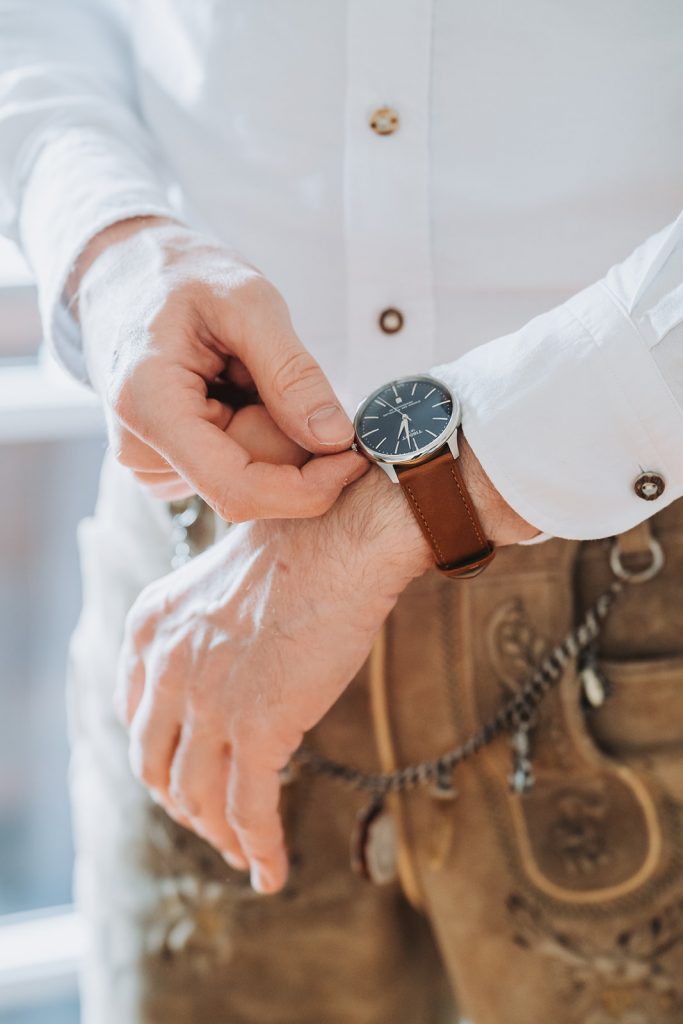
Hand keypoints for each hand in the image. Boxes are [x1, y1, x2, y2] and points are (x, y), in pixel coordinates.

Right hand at [69, 216, 366, 516]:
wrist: (128, 273)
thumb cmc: (180, 276)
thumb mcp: (248, 301)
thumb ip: (292, 372)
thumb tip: (334, 439)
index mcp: (149, 407)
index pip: (238, 489)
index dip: (307, 487)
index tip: (353, 457)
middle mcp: (142, 450)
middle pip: (253, 482)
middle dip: (288, 436)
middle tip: (273, 370)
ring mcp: (153, 464)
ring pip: (251, 477)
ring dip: (270, 429)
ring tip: (239, 372)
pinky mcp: (170, 467)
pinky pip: (238, 468)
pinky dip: (254, 431)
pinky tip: (229, 390)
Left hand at [115, 466, 431, 891]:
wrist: (342, 538)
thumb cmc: (300, 549)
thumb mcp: (220, 586)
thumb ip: (202, 636)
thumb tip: (230, 682)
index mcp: (149, 629)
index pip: (136, 718)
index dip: (159, 759)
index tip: (184, 775)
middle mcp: (166, 668)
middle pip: (158, 766)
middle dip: (182, 804)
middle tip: (211, 822)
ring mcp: (208, 702)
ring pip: (201, 797)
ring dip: (220, 836)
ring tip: (242, 855)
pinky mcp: (258, 728)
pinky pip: (251, 810)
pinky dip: (260, 849)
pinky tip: (271, 874)